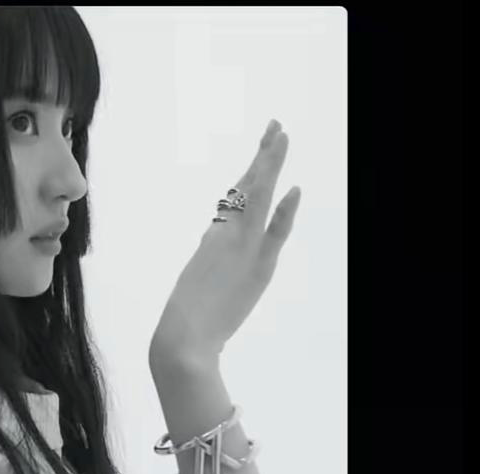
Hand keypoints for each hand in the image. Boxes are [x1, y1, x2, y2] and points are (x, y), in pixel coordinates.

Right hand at [151, 119, 301, 368]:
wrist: (184, 340)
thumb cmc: (183, 319)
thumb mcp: (199, 279)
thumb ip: (214, 256)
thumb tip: (223, 237)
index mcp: (214, 237)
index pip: (240, 196)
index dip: (254, 169)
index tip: (265, 147)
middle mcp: (229, 236)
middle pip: (250, 188)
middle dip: (265, 156)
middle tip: (276, 126)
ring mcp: (244, 251)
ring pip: (260, 200)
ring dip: (271, 166)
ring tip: (281, 137)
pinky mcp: (257, 269)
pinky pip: (273, 233)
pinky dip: (284, 210)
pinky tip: (295, 188)